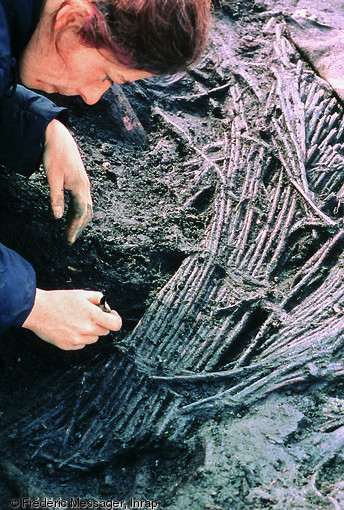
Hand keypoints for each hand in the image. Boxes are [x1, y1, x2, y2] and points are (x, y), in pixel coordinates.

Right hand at [22, 289, 121, 349]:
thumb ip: (99, 299)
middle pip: (105, 332)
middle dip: (100, 323)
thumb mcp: (82, 293)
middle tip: (89, 315)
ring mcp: (78, 340)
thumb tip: (107, 308)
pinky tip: (68, 328)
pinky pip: (81, 344)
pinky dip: (79, 338)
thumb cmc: (59, 300)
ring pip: (93, 339)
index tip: (110, 315)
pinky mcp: (68, 346)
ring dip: (90, 331)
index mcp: (93, 316)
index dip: (115, 319)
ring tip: (76, 321)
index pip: (116, 325)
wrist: (37, 310)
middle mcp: (87, 330)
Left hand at [43, 119, 92, 243]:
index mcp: (79, 187)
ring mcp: (84, 185)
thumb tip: (57, 218)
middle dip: (78, 228)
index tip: (68, 240)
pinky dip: (79, 213)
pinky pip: (84, 202)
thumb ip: (56, 197)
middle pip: (86, 213)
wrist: (59, 137)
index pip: (80, 214)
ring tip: (70, 232)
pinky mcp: (81, 182)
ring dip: (80, 222)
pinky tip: (71, 217)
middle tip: (68, 241)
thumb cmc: (54, 156)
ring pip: (86, 208)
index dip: (74, 228)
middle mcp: (85, 187)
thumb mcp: (52, 177)